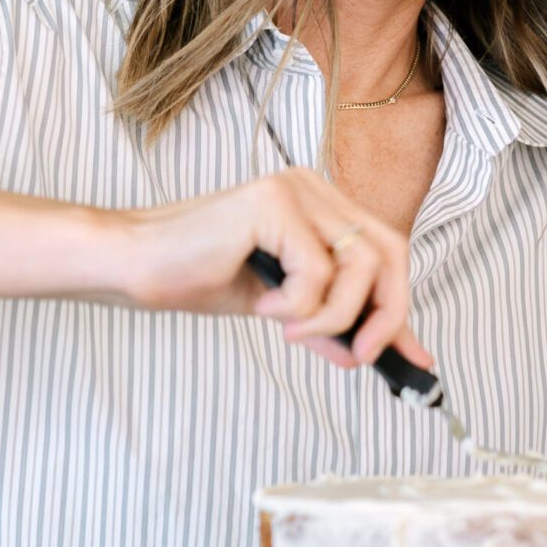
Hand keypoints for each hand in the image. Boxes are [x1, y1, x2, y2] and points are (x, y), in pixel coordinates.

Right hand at [110, 168, 433, 371]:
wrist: (135, 265)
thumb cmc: (198, 277)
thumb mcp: (282, 308)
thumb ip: (329, 321)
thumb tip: (367, 352)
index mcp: (319, 206)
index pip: (386, 253)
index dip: (399, 306)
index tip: (411, 358)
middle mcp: (313, 188)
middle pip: (389, 253)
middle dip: (385, 315)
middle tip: (356, 356)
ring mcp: (294, 189)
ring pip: (361, 264)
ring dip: (333, 315)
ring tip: (290, 330)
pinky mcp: (272, 202)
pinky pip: (317, 271)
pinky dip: (296, 306)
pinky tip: (261, 305)